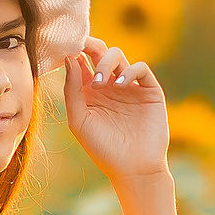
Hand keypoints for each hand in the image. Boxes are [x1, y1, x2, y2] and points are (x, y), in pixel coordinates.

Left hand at [60, 37, 168, 182]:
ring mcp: (129, 86)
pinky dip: (130, 71)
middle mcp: (108, 85)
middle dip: (90, 46)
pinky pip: (140, 69)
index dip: (73, 51)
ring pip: (118, 55)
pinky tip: (120, 85)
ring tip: (101, 85)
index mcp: (88, 91)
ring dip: (106, 63)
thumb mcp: (79, 120)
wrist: (133, 168)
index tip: (65, 47)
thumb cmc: (103, 149)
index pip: (80, 61)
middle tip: (82, 49)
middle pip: (99, 52)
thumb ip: (72, 90)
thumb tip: (69, 58)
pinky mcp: (149, 90)